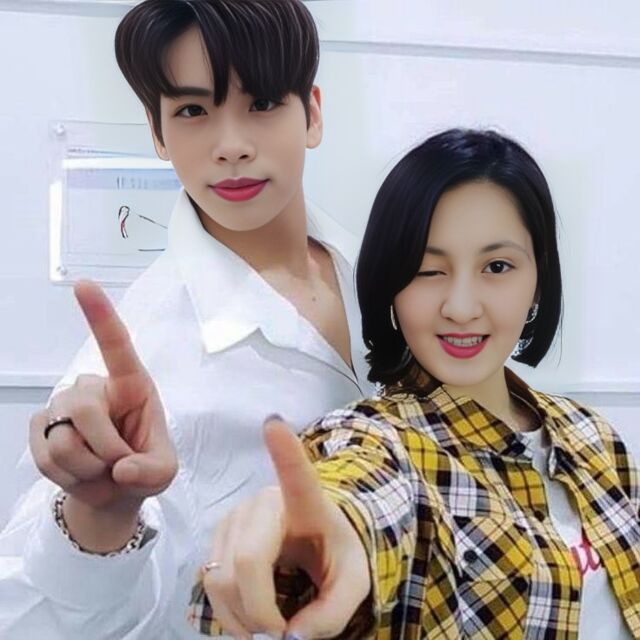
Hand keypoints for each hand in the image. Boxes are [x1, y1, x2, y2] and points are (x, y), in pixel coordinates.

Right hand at [29, 281, 176, 548]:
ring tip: (102, 470)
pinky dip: (68, 478)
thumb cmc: (144, 467)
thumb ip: (151, 472)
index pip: (116, 346)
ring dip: (87, 469)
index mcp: (132, 385)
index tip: (84, 284)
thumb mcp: (163, 472)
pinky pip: (45, 457)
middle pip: (84, 411)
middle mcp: (95, 388)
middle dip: (104, 450)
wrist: (115, 491)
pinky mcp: (40, 428)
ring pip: (62, 440)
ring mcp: (63, 407)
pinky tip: (82, 473)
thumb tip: (121, 469)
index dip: (100, 315)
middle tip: (120, 466)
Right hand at [202, 418, 370, 639]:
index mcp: (306, 501)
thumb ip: (330, 614)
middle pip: (245, 564)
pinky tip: (249, 618)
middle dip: (260, 615)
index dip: (284, 450)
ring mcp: (234, 516)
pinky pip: (208, 582)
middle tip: (281, 637)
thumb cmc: (335, 553)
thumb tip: (292, 639)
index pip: (295, 473)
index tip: (274, 423)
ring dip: (242, 620)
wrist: (316, 543)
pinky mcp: (217, 535)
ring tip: (269, 630)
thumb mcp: (350, 585)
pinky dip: (228, 614)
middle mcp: (263, 501)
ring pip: (220, 578)